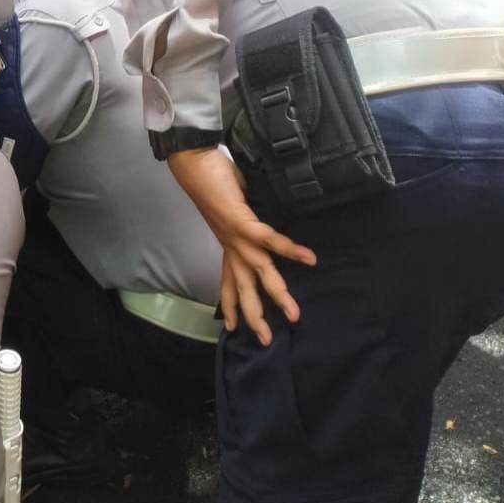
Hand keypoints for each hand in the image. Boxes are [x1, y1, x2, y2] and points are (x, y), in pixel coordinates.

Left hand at [166, 147, 316, 346]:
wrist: (193, 162)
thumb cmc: (213, 181)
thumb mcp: (233, 208)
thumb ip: (248, 222)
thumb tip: (263, 224)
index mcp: (227, 244)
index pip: (228, 282)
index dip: (231, 306)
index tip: (234, 329)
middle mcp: (231, 246)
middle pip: (243, 289)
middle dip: (256, 316)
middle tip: (268, 341)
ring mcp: (235, 237)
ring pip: (259, 273)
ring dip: (278, 294)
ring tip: (295, 314)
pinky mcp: (241, 223)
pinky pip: (269, 240)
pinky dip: (290, 250)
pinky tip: (310, 259)